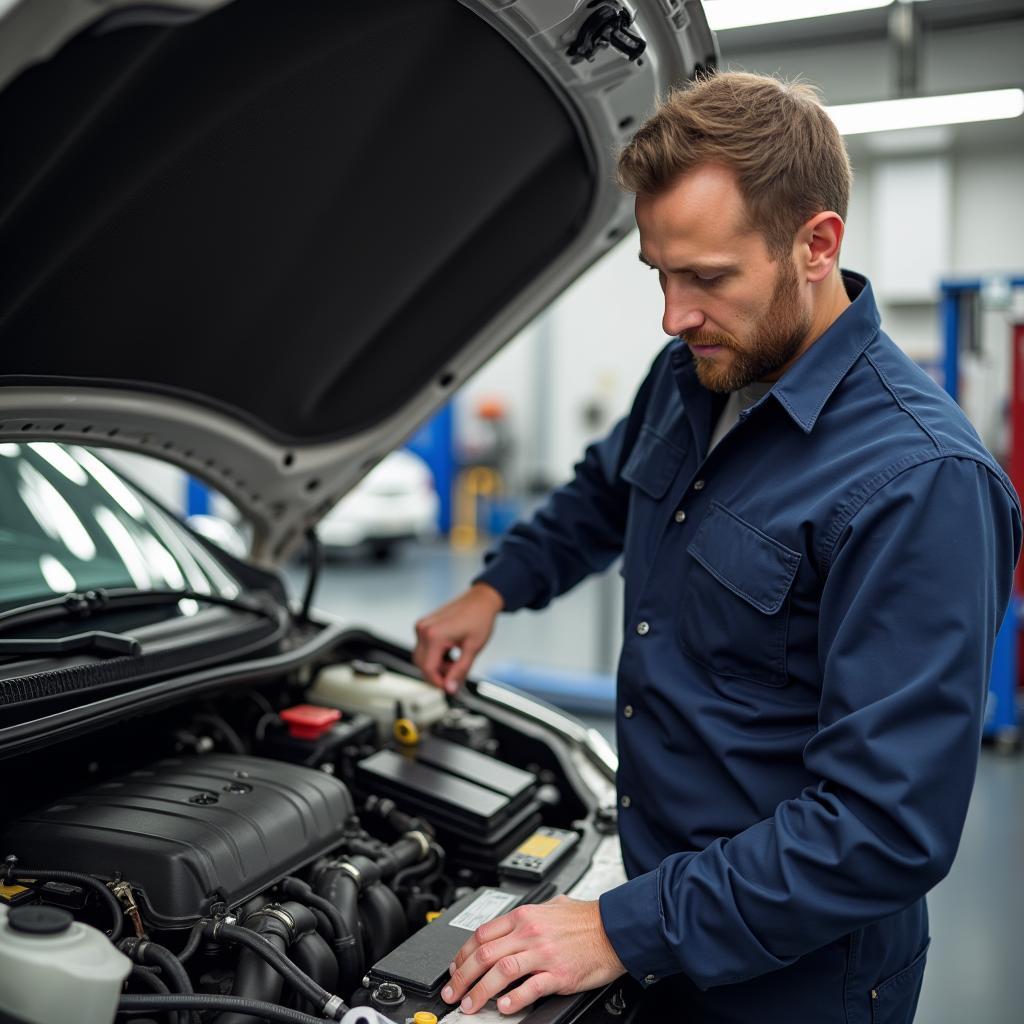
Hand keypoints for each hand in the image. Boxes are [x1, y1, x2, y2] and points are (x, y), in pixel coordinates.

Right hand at [413, 583, 503, 693]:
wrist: (481, 600)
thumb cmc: (480, 619)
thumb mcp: (473, 649)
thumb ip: (460, 671)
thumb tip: (450, 688)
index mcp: (434, 635)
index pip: (428, 668)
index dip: (438, 682)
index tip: (449, 688)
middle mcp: (424, 629)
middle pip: (422, 664)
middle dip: (438, 674)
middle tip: (456, 675)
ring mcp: (422, 626)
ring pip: (422, 657)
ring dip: (437, 665)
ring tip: (456, 662)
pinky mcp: (424, 626)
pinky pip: (424, 648)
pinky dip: (435, 655)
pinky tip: (451, 654)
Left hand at [441, 895, 625, 1015]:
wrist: (614, 929)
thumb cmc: (585, 919)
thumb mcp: (551, 906)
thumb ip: (528, 916)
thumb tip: (511, 924)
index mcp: (524, 916)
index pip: (481, 935)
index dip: (462, 955)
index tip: (455, 969)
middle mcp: (529, 933)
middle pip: (484, 955)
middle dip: (462, 977)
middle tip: (453, 993)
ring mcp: (543, 954)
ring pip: (500, 972)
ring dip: (480, 992)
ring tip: (470, 1005)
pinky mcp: (558, 974)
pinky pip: (530, 988)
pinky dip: (514, 999)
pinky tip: (505, 1006)